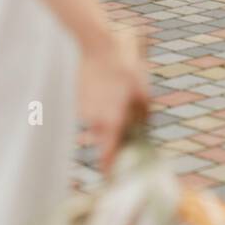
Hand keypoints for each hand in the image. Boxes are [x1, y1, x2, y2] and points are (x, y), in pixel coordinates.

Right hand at [78, 23, 150, 173]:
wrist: (97, 43)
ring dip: (106, 123)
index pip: (107, 156)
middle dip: (112, 143)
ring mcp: (84, 109)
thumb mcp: (144, 90)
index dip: (109, 170)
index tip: (112, 180)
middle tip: (124, 138)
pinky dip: (98, 110)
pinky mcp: (79, 98)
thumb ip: (144, 115)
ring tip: (117, 104)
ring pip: (96, 125)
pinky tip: (107, 92)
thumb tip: (145, 128)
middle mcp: (94, 120)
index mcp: (112, 121)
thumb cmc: (125, 67)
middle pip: (102, 141)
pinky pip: (90, 112)